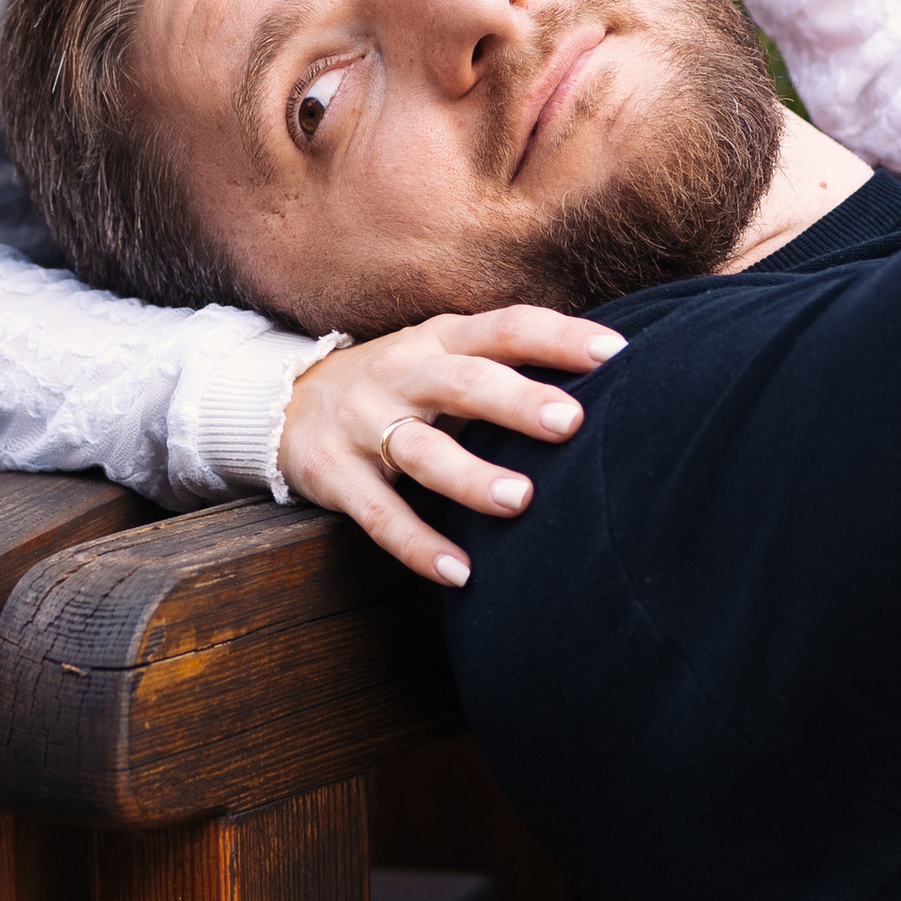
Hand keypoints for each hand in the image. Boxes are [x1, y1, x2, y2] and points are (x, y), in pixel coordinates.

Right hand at [276, 310, 624, 587]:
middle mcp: (402, 372)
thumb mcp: (444, 358)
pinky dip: (418, 544)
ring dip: (470, 475)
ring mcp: (363, 421)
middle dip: (515, 400)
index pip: (506, 327)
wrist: (284, 400)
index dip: (559, 337)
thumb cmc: (399, 384)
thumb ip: (507, 367)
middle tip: (569, 422)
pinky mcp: (332, 472)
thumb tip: (612, 382)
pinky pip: (378, 514)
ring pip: (420, 450)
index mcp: (441, 339)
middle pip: (463, 381)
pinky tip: (460, 573)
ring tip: (520, 500)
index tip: (616, 353)